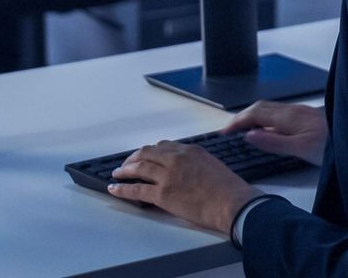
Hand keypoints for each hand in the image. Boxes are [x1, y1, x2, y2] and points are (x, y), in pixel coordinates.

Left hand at [108, 140, 259, 234]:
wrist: (232, 202)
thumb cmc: (228, 188)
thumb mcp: (212, 164)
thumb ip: (195, 163)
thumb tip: (186, 171)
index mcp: (189, 150)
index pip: (163, 146)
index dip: (150, 152)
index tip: (145, 156)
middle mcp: (176, 158)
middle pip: (147, 153)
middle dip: (133, 158)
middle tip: (126, 164)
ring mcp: (168, 175)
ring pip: (139, 168)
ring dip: (125, 170)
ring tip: (117, 174)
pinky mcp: (162, 194)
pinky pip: (136, 190)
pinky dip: (122, 189)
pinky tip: (115, 189)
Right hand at [225, 101, 326, 165]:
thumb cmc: (333, 145)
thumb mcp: (301, 149)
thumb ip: (274, 142)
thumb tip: (249, 135)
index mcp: (288, 117)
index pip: (254, 114)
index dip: (237, 122)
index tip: (224, 132)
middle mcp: (293, 110)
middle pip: (260, 107)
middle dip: (242, 116)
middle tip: (230, 130)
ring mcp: (302, 111)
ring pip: (270, 108)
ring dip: (254, 115)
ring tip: (245, 128)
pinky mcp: (309, 115)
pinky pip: (280, 112)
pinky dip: (267, 118)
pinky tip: (272, 129)